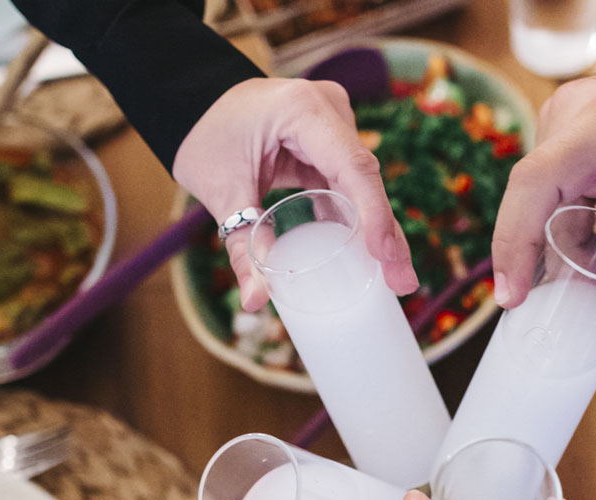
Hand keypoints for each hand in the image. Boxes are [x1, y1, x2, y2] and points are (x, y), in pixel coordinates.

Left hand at [172, 77, 418, 310]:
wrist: (193, 101)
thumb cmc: (204, 136)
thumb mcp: (221, 191)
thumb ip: (242, 246)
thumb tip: (255, 301)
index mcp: (303, 111)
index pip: (352, 166)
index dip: (374, 214)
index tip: (385, 256)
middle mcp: (328, 111)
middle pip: (366, 180)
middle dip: (386, 235)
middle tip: (402, 283)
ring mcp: (333, 125)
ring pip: (363, 187)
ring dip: (377, 232)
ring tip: (395, 278)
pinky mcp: (329, 143)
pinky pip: (349, 186)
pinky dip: (358, 221)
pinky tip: (371, 258)